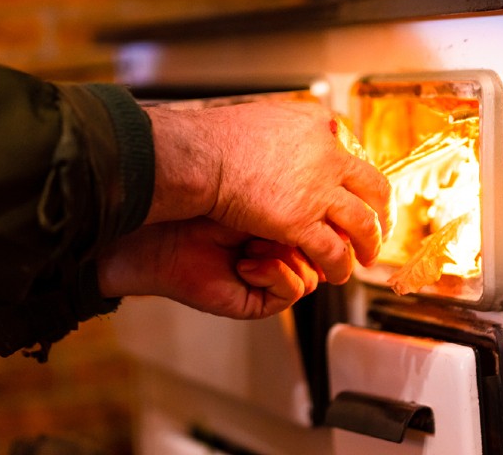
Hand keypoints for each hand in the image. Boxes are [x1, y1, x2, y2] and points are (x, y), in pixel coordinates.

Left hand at [97, 217, 319, 318]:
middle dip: (310, 240)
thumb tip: (335, 207)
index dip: (325, 226)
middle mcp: (279, 254)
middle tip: (286, 227)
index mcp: (282, 227)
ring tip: (254, 244)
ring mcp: (270, 279)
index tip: (319, 211)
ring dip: (286, 256)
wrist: (166, 239)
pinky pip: (291, 291)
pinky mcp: (259, 301)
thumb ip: (297, 205)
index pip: (324, 232)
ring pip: (313, 276)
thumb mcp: (261, 201)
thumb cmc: (203, 213)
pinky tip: (247, 262)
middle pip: (325, 255)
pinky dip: (274, 273)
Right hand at [143, 101, 392, 284]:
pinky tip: (336, 274)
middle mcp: (329, 156)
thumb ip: (295, 129)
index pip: (357, 156)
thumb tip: (307, 132)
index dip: (362, 182)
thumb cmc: (219, 138)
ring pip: (363, 224)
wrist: (199, 157)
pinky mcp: (303, 222)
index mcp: (322, 127)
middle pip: (375, 188)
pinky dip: (339, 266)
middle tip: (382, 227)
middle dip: (383, 213)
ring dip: (369, 244)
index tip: (362, 194)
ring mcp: (319, 190)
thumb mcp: (270, 117)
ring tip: (365, 257)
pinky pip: (334, 252)